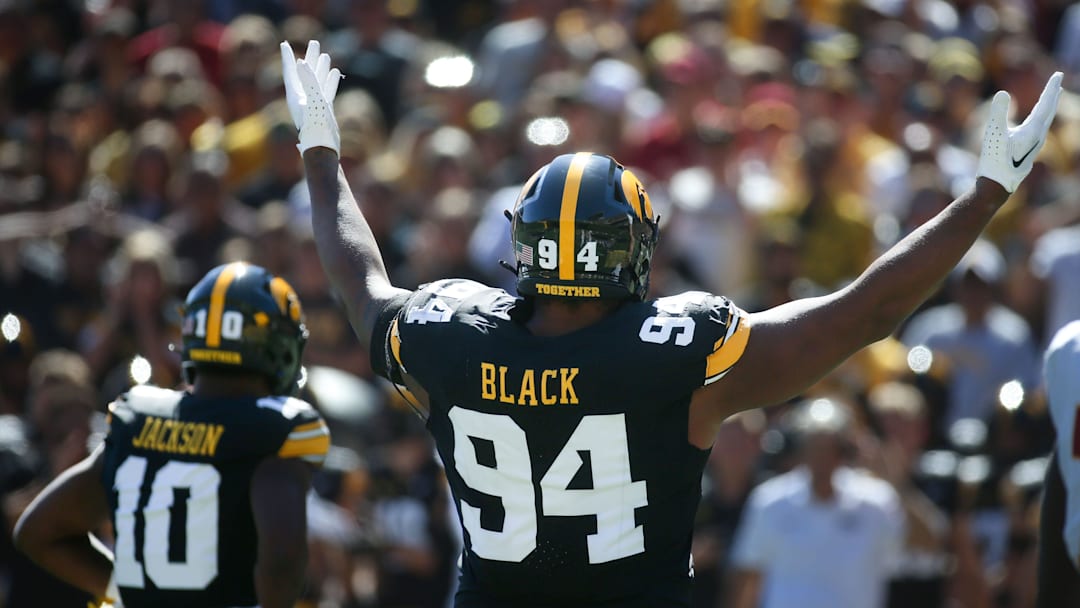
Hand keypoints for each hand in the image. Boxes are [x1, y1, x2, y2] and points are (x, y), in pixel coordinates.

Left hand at [280, 40, 341, 154]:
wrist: (323, 151)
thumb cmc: (317, 129)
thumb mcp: (313, 103)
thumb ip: (309, 82)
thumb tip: (301, 62)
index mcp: (296, 96)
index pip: (291, 72)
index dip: (287, 57)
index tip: (284, 44)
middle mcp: (303, 99)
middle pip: (305, 73)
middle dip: (310, 58)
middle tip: (314, 43)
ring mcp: (314, 105)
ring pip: (317, 81)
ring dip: (321, 68)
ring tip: (325, 55)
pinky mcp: (324, 111)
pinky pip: (327, 91)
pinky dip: (330, 82)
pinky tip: (335, 73)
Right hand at [976, 71, 1062, 192]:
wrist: (997, 187)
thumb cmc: (994, 162)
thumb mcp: (993, 134)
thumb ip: (997, 113)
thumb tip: (1002, 93)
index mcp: (1033, 131)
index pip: (1046, 104)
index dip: (1051, 88)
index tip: (1058, 74)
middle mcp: (1037, 138)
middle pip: (1049, 112)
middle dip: (1053, 96)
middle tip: (1058, 82)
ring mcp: (1033, 146)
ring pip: (1045, 121)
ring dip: (1048, 108)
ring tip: (1050, 99)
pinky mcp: (1026, 152)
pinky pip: (1038, 129)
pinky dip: (1040, 119)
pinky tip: (1033, 123)